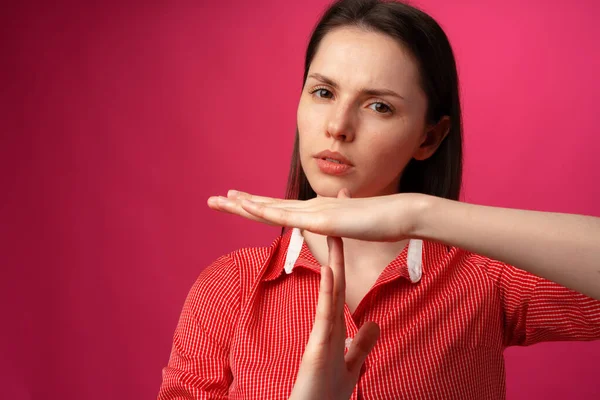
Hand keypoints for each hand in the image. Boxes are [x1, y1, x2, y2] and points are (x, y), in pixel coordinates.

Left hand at [207, 189, 428, 241]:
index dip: (255, 206)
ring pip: (272, 208)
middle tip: (214, 199)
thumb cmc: (379, 221)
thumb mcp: (351, 225)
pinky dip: (265, 210)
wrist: (400, 213)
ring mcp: (315, 212)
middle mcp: (310, 207)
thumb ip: (338, 223)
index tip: (235, 202)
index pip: (279, 210)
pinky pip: (288, 216)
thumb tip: (331, 220)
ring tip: (222, 198)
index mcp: (314, 211)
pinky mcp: (322, 219)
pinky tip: (248, 207)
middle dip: (239, 203)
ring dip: (244, 204)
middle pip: (268, 206)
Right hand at [289, 236, 379, 399]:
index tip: (349, 238)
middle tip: (338, 221)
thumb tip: (375, 323)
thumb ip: (362, 345)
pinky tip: (330, 271)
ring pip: (329, 292)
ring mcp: (321, 334)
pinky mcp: (317, 346)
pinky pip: (325, 315)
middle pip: (336, 282)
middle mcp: (327, 325)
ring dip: (333, 263)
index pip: (342, 288)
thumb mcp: (352, 366)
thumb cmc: (325, 395)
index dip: (345, 263)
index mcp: (336, 328)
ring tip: (334, 234)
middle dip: (338, 252)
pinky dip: (328, 292)